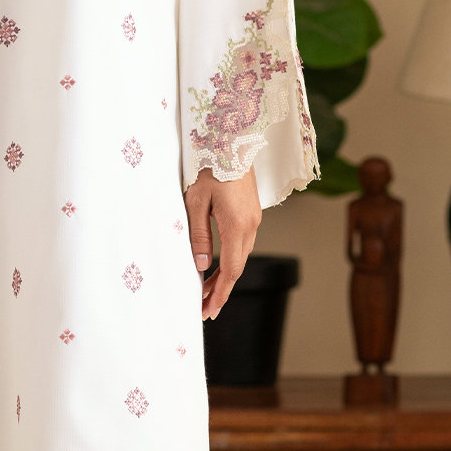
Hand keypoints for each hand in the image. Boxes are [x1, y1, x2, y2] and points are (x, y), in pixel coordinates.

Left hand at [185, 167, 261, 320]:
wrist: (230, 141)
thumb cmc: (209, 168)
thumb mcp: (196, 202)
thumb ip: (199, 236)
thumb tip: (202, 265)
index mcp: (237, 225)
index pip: (231, 270)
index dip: (220, 293)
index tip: (209, 309)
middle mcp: (251, 225)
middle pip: (238, 267)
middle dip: (221, 290)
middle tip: (205, 308)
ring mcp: (254, 219)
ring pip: (241, 256)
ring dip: (226, 275)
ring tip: (208, 290)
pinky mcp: (252, 212)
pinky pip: (243, 243)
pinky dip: (231, 259)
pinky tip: (219, 265)